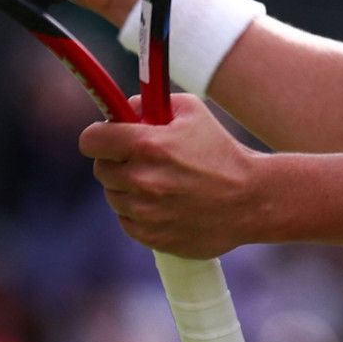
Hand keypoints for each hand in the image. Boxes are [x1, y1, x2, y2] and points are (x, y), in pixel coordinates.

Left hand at [80, 93, 268, 257]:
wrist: (251, 199)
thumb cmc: (221, 151)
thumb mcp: (191, 112)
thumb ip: (150, 104)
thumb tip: (123, 111)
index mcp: (147, 145)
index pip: (91, 140)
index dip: (98, 137)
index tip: (106, 138)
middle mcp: (141, 180)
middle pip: (100, 169)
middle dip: (116, 161)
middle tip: (142, 159)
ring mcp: (145, 212)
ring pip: (114, 196)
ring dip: (128, 188)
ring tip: (160, 182)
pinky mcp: (151, 237)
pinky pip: (127, 221)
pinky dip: (139, 212)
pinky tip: (165, 204)